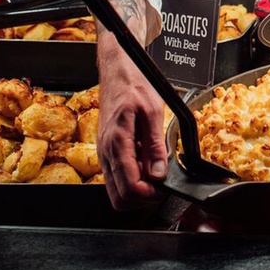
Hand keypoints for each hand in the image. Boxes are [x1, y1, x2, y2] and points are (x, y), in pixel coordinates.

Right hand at [95, 0, 168, 209]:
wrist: (118, 71)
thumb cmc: (134, 86)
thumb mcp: (153, 112)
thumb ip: (155, 146)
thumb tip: (159, 174)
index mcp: (117, 143)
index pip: (130, 188)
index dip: (150, 195)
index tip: (165, 187)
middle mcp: (106, 153)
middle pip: (120, 198)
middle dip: (143, 198)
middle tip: (162, 184)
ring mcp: (104, 154)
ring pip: (117, 190)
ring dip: (138, 190)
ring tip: (156, 172)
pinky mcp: (107, 152)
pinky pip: (117, 177)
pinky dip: (132, 178)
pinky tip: (146, 163)